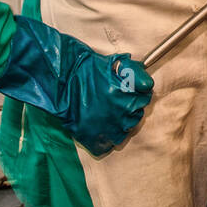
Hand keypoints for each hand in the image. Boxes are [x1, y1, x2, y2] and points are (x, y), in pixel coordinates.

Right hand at [0, 15, 154, 155]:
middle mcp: (123, 112)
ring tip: (109, 112)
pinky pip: (111, 143)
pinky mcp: (97, 139)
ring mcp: (111, 128)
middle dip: (131, 106)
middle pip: (138, 113)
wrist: (60, 83)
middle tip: (117, 100)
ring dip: (122, 121)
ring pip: (127, 129)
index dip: (138, 91)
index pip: (146, 95)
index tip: (130, 90)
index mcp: (128, 93)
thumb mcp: (114, 63)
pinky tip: (102, 126)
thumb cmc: (84, 70)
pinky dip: (109, 137)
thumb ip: (134, 73)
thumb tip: (146, 83)